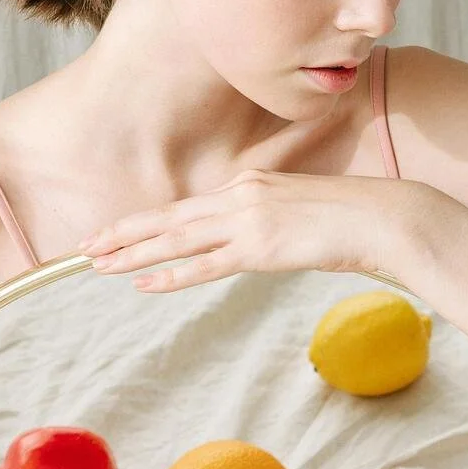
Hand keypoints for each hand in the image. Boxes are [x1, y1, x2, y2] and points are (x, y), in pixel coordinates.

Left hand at [81, 168, 416, 292]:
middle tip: (84, 247)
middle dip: (122, 233)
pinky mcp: (261, 248)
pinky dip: (171, 275)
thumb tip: (255, 241)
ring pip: (176, 239)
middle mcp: (241, 197)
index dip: (145, 221)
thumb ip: (269, 223)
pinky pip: (205, 265)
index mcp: (248, 186)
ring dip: (133, 253)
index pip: (184, 207)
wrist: (383, 219)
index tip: (113, 231)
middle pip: (168, 218)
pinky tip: (143, 283)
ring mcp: (249, 221)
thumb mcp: (299, 213)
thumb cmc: (351, 220)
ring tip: (97, 264)